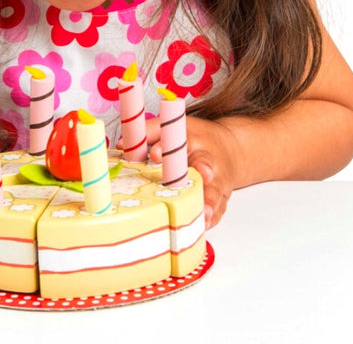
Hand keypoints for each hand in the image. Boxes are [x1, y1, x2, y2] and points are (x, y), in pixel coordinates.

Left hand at [147, 115, 237, 229]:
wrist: (230, 150)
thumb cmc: (196, 140)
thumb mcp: (175, 128)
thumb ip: (150, 133)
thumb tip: (122, 144)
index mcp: (193, 141)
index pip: (180, 141)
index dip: (165, 147)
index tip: (154, 153)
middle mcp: (208, 160)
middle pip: (206, 164)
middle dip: (203, 170)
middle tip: (204, 174)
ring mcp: (218, 180)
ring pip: (215, 190)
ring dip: (210, 201)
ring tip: (204, 213)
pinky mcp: (222, 198)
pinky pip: (220, 208)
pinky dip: (213, 217)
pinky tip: (205, 225)